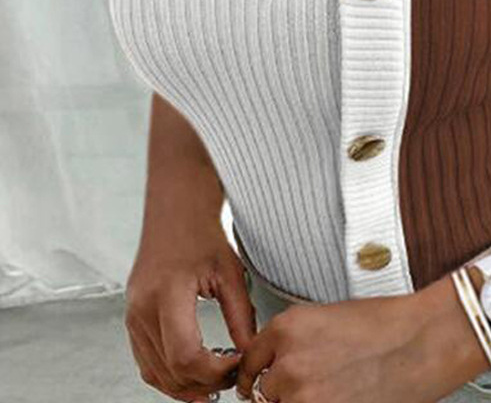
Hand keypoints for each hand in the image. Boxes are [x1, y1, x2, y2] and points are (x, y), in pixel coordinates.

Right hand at [124, 219, 256, 401]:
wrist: (176, 213)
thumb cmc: (203, 235)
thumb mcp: (231, 272)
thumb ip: (240, 316)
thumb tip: (251, 354)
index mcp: (167, 292)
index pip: (186, 355)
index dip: (215, 371)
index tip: (239, 365)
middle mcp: (142, 308)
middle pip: (171, 370)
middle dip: (205, 383)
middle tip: (234, 377)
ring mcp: (132, 316)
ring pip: (156, 373)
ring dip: (187, 387)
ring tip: (217, 383)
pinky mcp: (132, 320)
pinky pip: (147, 362)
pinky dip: (170, 376)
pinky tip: (194, 377)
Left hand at [235, 275, 490, 402]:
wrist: (423, 341)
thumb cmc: (389, 326)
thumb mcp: (329, 319)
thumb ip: (297, 341)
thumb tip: (281, 363)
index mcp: (288, 328)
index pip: (250, 362)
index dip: (255, 374)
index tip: (257, 383)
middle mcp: (290, 362)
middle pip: (265, 392)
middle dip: (283, 393)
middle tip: (312, 387)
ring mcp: (304, 395)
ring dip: (299, 402)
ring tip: (334, 390)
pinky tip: (343, 396)